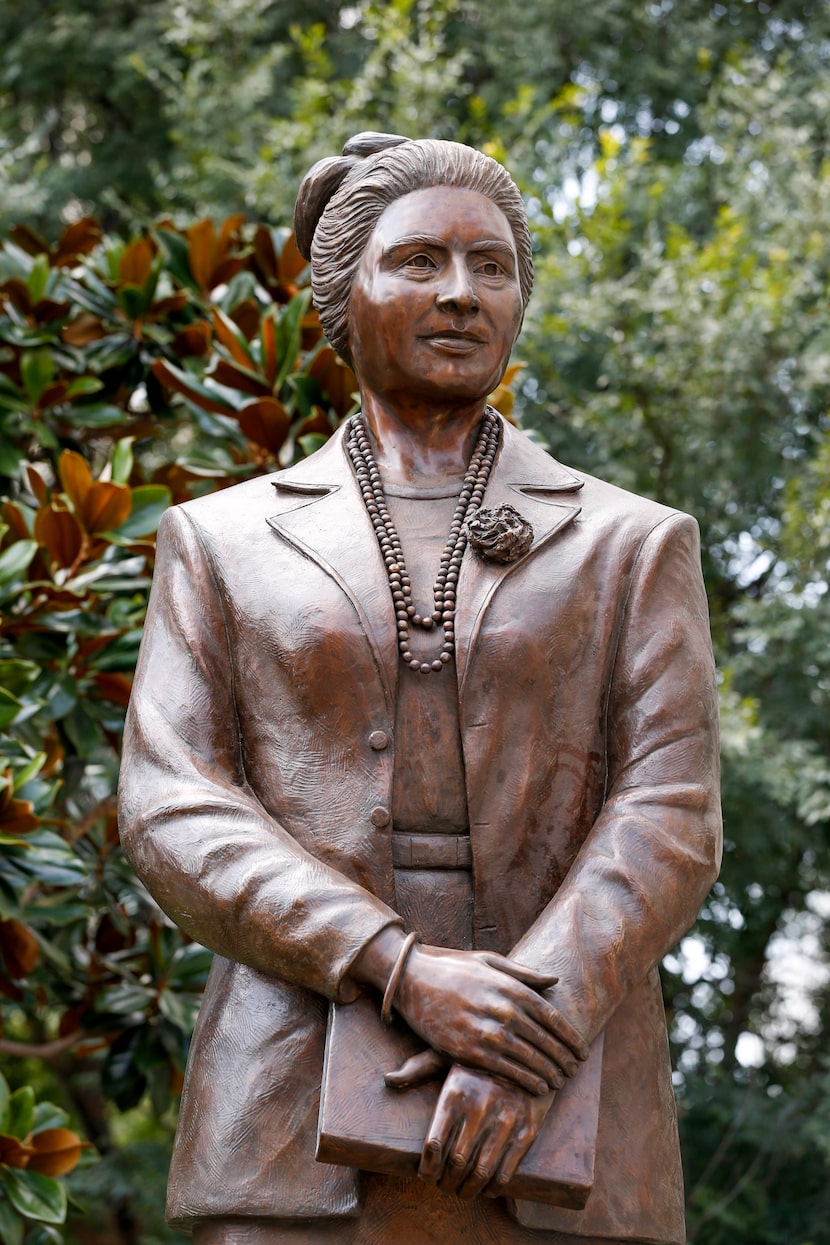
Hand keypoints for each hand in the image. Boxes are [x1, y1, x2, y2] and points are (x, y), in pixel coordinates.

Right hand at [394, 944, 587, 1095]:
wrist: (413, 980)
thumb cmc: (454, 968)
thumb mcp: (490, 962)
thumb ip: (524, 974)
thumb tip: (555, 982)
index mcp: (511, 988)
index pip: (552, 1018)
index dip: (571, 1037)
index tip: (582, 1050)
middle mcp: (503, 1010)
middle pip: (545, 1041)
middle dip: (565, 1058)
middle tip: (576, 1070)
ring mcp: (487, 1032)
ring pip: (530, 1059)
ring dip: (550, 1072)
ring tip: (561, 1081)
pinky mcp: (469, 1051)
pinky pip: (506, 1070)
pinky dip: (527, 1080)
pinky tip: (539, 1087)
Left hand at [419, 1065, 552, 1198]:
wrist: (530, 1052)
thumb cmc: (481, 1059)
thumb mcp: (448, 1055)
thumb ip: (419, 1069)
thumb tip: (388, 1080)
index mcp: (455, 1093)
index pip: (433, 1145)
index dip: (427, 1168)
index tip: (426, 1175)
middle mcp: (478, 1109)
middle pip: (455, 1163)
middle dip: (446, 1182)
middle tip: (444, 1186)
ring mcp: (505, 1121)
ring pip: (481, 1172)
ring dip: (468, 1189)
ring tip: (462, 1190)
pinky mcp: (527, 1130)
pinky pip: (506, 1171)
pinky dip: (494, 1187)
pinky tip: (487, 1187)